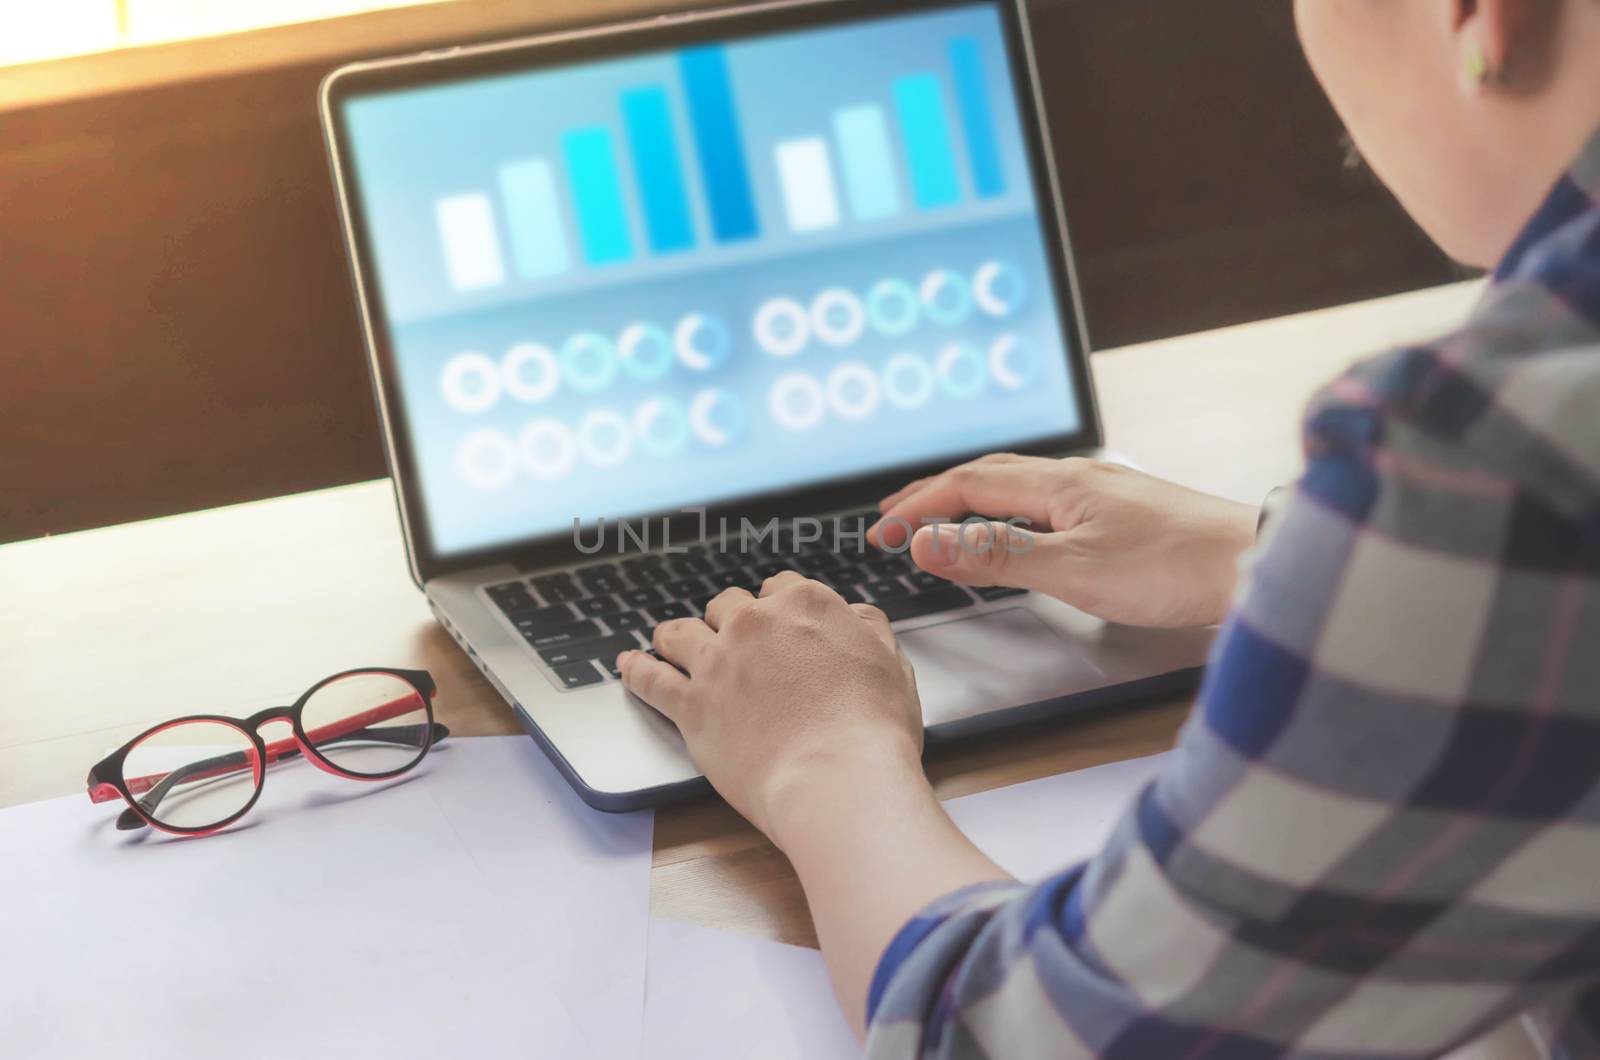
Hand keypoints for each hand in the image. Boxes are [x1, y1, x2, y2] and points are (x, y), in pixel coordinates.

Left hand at [617, 572, 924, 840]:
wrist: (838, 779)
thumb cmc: (873, 731)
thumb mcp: (892, 663)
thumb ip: (867, 629)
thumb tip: (853, 615)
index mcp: (806, 605)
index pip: (780, 587)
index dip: (776, 606)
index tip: (774, 622)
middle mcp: (755, 623)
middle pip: (728, 606)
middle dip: (729, 620)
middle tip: (731, 642)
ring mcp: (717, 662)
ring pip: (681, 632)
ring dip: (676, 636)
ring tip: (668, 642)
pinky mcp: (691, 705)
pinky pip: (651, 678)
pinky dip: (635, 670)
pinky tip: (627, 666)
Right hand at [870, 455, 1257, 627]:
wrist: (1258, 564)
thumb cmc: (1178, 568)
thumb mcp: (1074, 570)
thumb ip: (997, 557)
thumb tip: (928, 543)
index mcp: (1061, 485)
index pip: (968, 485)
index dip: (919, 508)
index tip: (881, 532)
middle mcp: (1081, 480)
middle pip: (990, 476)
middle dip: (936, 494)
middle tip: (896, 514)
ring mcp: (1105, 495)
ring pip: (1020, 487)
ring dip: (972, 500)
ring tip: (944, 519)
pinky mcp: (1126, 515)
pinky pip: (1049, 503)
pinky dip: (1011, 514)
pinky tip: (1021, 532)